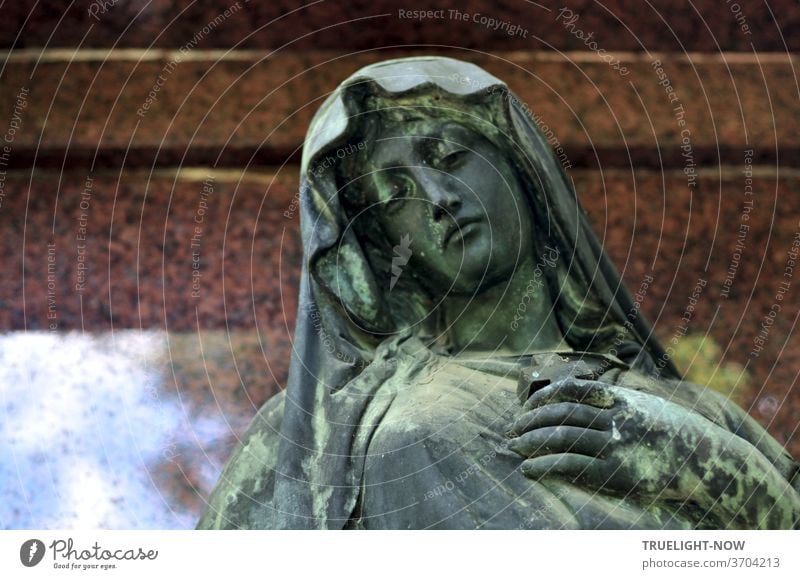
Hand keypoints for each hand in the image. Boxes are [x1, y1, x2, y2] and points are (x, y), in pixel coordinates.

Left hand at [506, 377, 799, 527]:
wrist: (709, 460)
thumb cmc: (675, 431)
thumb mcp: (646, 404)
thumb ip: (616, 400)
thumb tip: (585, 396)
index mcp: (621, 398)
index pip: (571, 389)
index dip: (544, 396)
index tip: (527, 404)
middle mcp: (615, 417)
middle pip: (560, 414)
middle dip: (531, 421)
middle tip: (512, 429)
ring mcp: (615, 444)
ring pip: (561, 438)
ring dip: (531, 441)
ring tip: (514, 447)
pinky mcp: (616, 472)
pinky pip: (570, 465)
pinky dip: (544, 465)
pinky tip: (528, 468)